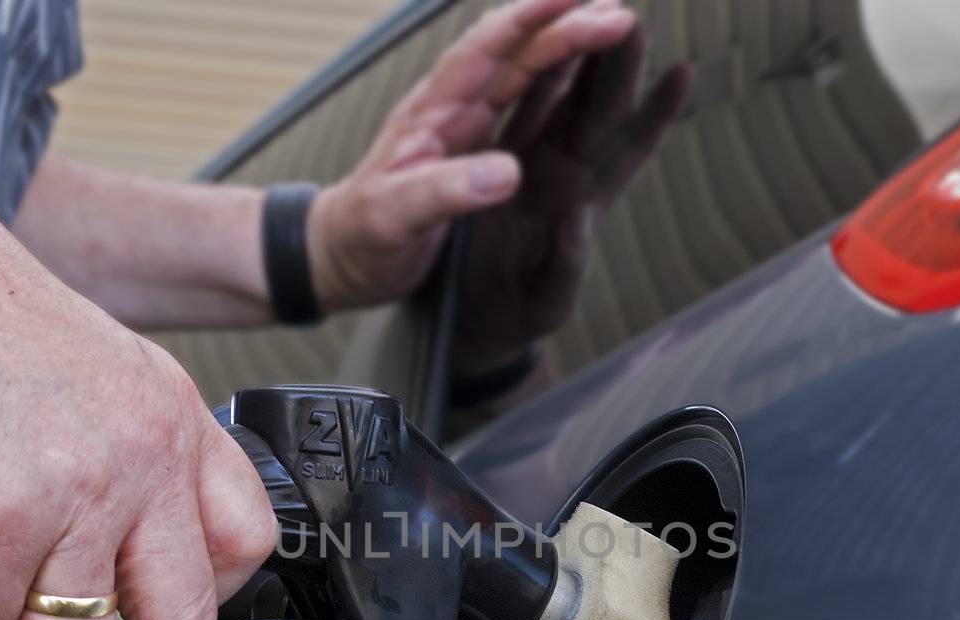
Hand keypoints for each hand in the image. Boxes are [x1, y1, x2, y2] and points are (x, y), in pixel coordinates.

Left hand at [307, 0, 637, 311]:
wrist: (338, 256)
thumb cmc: (360, 237)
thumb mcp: (396, 217)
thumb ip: (447, 190)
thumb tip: (507, 172)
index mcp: (434, 114)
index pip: (486, 50)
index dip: (531, 19)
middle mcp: (453, 110)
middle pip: (516, 53)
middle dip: (566, 26)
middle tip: (621, 13)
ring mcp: (465, 128)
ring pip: (523, 72)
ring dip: (566, 45)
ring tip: (613, 22)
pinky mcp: (474, 150)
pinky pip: (523, 106)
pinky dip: (556, 82)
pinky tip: (580, 72)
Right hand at [454, 23, 691, 372]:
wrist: (457, 330)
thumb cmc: (506, 320)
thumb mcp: (543, 306)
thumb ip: (565, 267)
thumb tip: (575, 217)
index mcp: (580, 205)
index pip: (627, 151)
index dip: (655, 115)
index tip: (682, 73)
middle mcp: (560, 177)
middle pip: (597, 109)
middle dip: (617, 62)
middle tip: (630, 16)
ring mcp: (525, 165)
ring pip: (555, 96)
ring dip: (573, 54)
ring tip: (590, 8)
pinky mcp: (485, 162)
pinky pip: (509, 109)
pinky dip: (524, 75)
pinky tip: (532, 40)